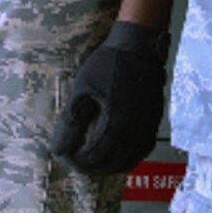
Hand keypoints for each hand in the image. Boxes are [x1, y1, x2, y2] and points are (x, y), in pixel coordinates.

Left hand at [51, 21, 171, 173]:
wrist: (139, 47)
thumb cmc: (109, 64)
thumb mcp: (81, 90)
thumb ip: (71, 122)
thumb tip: (58, 149)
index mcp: (115, 126)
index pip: (91, 159)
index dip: (73, 160)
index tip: (63, 153)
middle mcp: (133, 134)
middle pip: (109, 166)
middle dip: (88, 166)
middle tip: (73, 158)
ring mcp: (146, 130)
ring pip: (126, 163)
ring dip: (107, 166)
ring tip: (92, 159)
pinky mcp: (153, 123)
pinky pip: (141, 152)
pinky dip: (126, 158)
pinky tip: (115, 152)